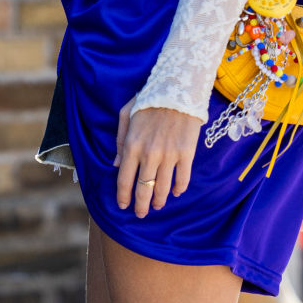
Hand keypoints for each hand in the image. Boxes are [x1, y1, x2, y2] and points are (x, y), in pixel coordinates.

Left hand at [113, 98, 203, 218]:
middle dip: (141, 206)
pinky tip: (176, 192)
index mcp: (132, 145)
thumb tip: (116, 164)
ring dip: (159, 200)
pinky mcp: (186, 153)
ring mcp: (169, 155)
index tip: (124, 205)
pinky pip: (183, 179)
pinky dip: (179, 189)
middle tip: (141, 214)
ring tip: (157, 205)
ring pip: (163, 187)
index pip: (124, 179)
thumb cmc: (149, 100)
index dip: (123, 196)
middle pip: (143, 189)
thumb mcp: (125, 115)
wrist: (178, 89)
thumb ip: (119, 141)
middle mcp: (149, 154)